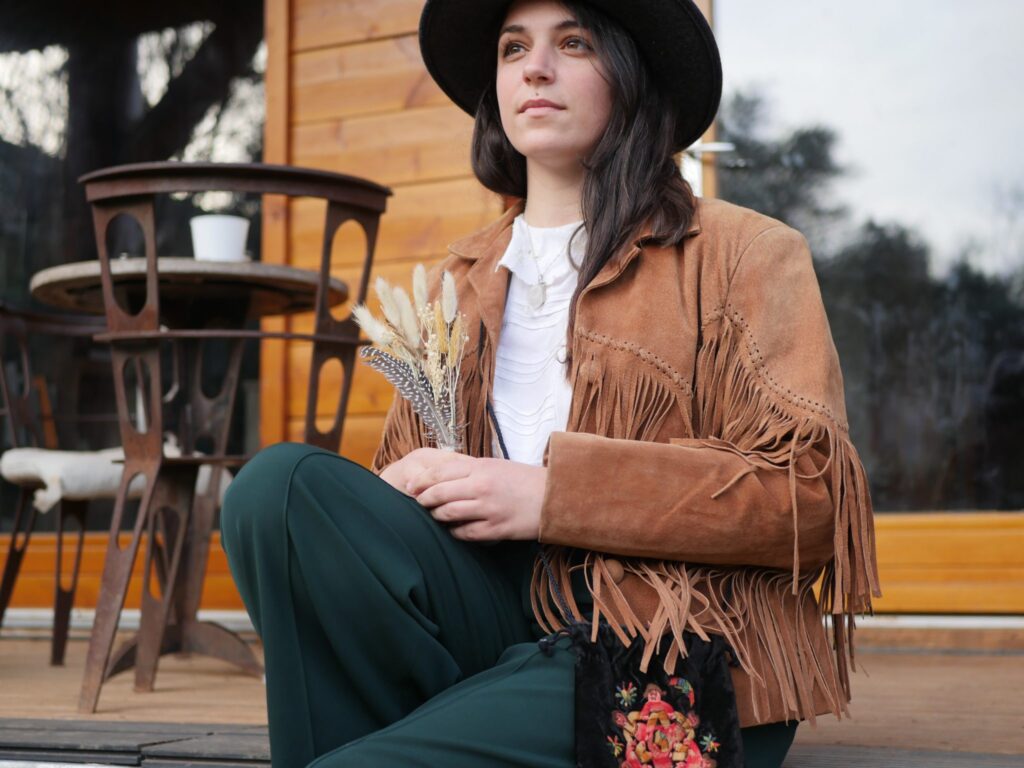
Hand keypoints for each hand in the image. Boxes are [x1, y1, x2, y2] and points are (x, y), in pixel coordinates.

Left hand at [384, 449, 546, 541]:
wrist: (555, 496)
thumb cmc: (524, 480)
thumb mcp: (497, 466)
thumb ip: (471, 470)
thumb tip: (442, 477)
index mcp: (481, 467)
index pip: (440, 472)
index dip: (421, 481)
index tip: (410, 486)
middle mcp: (482, 486)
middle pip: (439, 493)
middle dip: (423, 500)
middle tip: (417, 503)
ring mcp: (488, 509)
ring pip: (448, 514)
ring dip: (437, 516)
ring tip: (434, 516)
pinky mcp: (496, 529)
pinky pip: (465, 533)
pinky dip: (455, 531)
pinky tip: (454, 530)